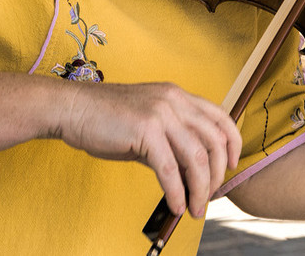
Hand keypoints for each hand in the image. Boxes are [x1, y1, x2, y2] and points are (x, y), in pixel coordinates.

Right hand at [52, 82, 241, 217]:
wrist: (72, 109)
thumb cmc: (105, 119)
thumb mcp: (147, 125)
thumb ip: (171, 142)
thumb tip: (190, 175)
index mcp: (177, 96)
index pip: (220, 116)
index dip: (232, 144)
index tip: (231, 167)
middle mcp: (174, 100)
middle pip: (213, 141)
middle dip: (217, 175)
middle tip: (209, 197)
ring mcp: (161, 113)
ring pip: (196, 158)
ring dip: (200, 189)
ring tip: (195, 209)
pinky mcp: (145, 130)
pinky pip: (170, 169)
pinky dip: (177, 192)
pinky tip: (176, 205)